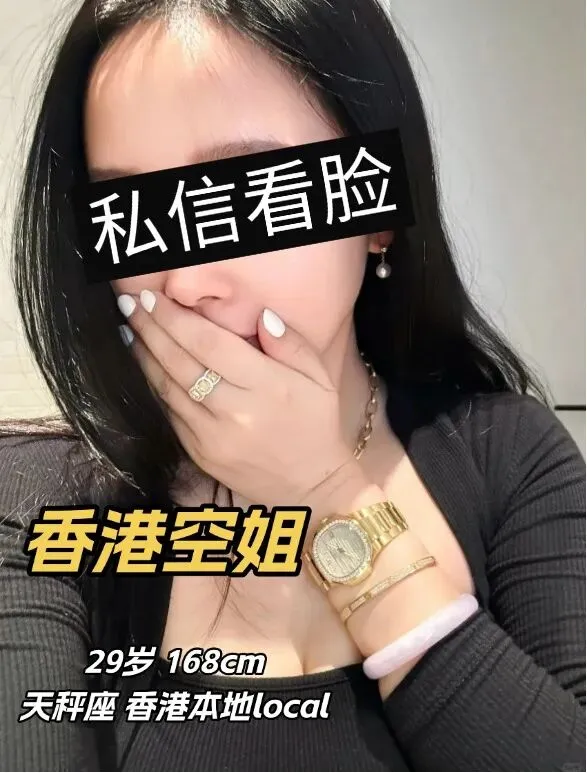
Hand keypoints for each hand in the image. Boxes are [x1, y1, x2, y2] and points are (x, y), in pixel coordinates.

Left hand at [119, 290, 364, 510]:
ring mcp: (211, 436)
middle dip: (151, 329)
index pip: (210, 344)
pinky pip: (170, 412)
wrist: (307, 485)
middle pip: (181, 362)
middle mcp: (235, 411)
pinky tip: (146, 364)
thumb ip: (291, 342)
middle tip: (130, 304)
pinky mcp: (198, 453)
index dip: (177, 319)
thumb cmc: (314, 424)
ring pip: (168, 388)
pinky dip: (154, 385)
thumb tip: (260, 315)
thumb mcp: (319, 377)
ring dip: (145, 355)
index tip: (153, 297)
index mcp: (267, 387)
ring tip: (131, 328)